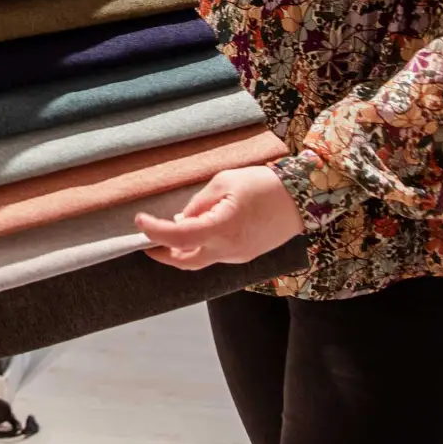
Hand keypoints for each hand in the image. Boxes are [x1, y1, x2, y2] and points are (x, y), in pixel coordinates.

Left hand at [136, 165, 305, 270]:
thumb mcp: (224, 181)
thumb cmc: (264, 185)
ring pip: (200, 261)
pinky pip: (214, 256)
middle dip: (162, 253)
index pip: (179, 236)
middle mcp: (229, 249)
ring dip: (180, 251)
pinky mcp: (244, 256)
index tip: (139, 222)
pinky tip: (194, 233)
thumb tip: (181, 219)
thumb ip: (199, 203)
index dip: (155, 231)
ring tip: (167, 234)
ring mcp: (238, 256)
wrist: (303, 198)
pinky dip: (198, 248)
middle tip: (146, 240)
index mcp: (222, 228)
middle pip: (185, 261)